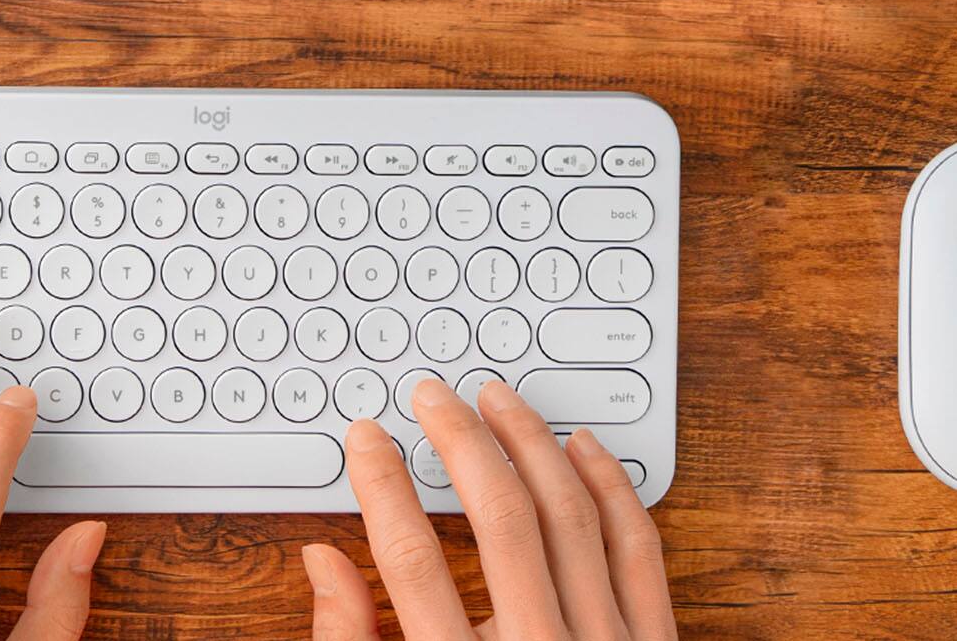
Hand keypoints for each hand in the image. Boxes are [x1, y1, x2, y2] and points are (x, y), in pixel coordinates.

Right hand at [302, 378, 674, 639]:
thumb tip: (320, 563)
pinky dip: (611, 488)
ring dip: (529, 442)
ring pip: (569, 516)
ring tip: (496, 397)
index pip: (411, 559)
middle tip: (431, 395)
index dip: (382, 485)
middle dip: (458, 439)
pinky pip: (637, 549)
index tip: (365, 436)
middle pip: (498, 517)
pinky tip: (580, 447)